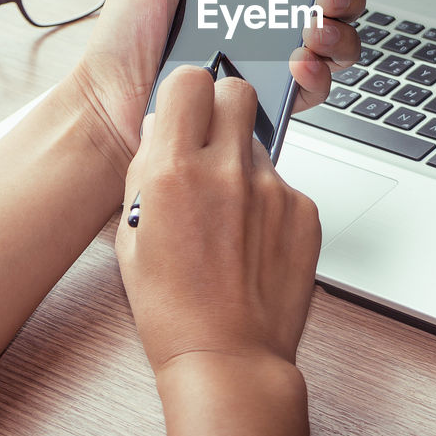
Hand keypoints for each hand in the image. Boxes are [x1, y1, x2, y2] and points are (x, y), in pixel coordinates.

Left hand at [66, 0, 364, 175]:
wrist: (108, 105)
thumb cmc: (124, 43)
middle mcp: (266, 23)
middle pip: (333, 4)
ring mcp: (271, 64)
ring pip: (336, 46)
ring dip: (337, 34)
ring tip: (311, 29)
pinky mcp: (270, 103)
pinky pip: (315, 89)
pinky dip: (317, 75)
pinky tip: (297, 63)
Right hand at [116, 67, 320, 435]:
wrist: (226, 355)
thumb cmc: (171, 306)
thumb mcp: (131, 232)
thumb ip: (146, 169)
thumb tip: (164, 125)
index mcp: (173, 171)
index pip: (190, 80)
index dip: (188, 91)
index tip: (187, 107)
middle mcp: (227, 171)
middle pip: (238, 91)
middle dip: (225, 106)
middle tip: (214, 140)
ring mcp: (272, 189)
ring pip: (261, 143)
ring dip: (244, 163)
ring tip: (229, 215)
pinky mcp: (305, 210)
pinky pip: (284, 184)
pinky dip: (269, 202)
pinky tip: (252, 239)